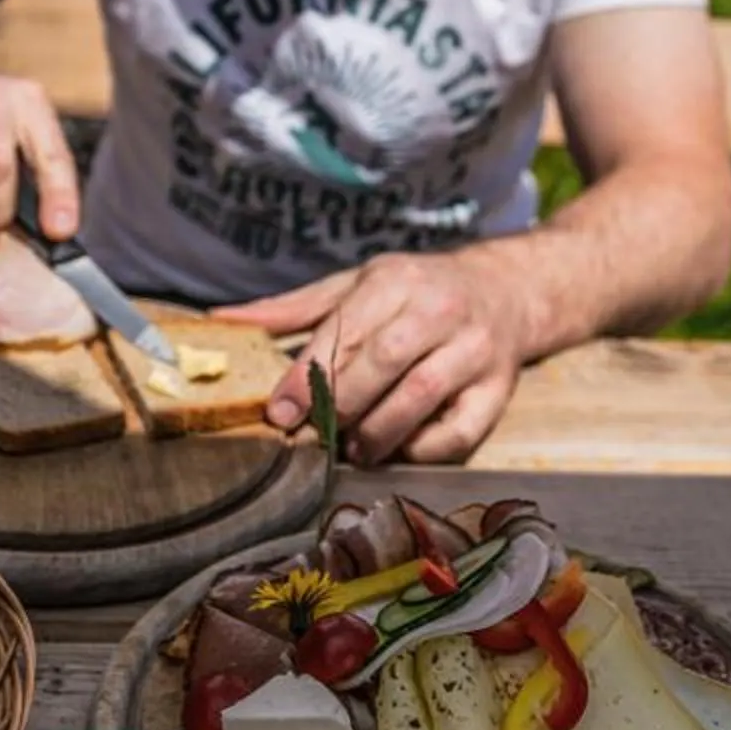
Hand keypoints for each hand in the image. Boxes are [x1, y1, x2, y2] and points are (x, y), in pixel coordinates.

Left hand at [217, 246, 524, 465]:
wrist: (506, 292)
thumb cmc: (416, 291)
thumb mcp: (356, 286)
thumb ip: (294, 309)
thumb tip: (224, 319)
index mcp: (396, 280)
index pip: (346, 330)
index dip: (308, 376)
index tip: (280, 411)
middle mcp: (440, 309)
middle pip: (384, 363)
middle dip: (341, 405)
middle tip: (315, 434)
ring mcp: (475, 349)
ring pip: (420, 396)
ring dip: (378, 432)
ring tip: (354, 448)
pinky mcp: (499, 389)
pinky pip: (460, 431)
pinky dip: (423, 448)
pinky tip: (400, 448)